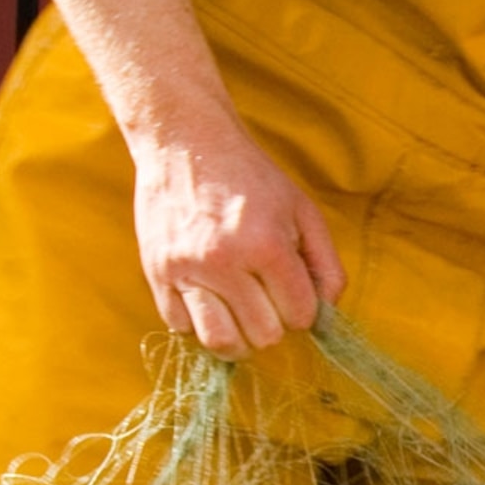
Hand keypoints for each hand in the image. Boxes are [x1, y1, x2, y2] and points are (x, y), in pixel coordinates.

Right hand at [129, 121, 342, 357]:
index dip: (303, 310)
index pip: (299, 316)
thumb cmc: (252, 178)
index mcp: (266, 245)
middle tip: (266, 300)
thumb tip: (327, 315)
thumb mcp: (303, 211)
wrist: (186, 142)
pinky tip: (209, 299)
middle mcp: (223, 261)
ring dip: (237, 338)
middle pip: (262, 336)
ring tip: (240, 316)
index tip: (293, 291)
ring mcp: (186, 269)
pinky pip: (181, 327)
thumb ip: (326, 265)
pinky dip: (198, 323)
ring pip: (219, 342)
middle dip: (273, 324)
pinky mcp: (157, 272)